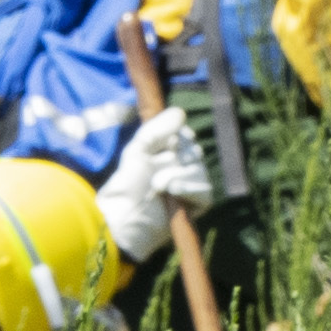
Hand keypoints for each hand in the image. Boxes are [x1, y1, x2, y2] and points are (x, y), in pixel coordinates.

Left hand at [97, 89, 213, 228]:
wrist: (125, 219)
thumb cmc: (126, 185)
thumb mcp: (137, 150)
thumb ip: (157, 129)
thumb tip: (181, 111)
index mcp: (164, 154)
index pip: (185, 136)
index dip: (181, 136)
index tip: (170, 141)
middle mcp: (179, 169)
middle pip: (195, 151)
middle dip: (179, 156)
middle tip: (159, 166)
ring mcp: (189, 187)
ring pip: (200, 170)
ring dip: (179, 175)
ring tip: (158, 186)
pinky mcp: (196, 206)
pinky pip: (205, 190)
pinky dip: (190, 189)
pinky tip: (174, 192)